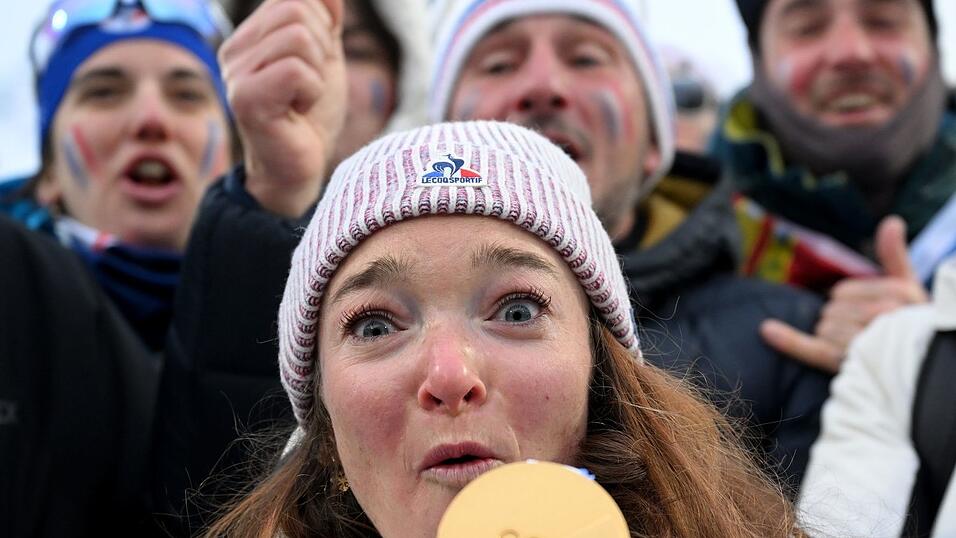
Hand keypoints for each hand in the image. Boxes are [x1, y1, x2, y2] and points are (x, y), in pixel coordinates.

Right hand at [219, 0, 345, 217]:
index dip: (323, 27)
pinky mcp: (245, 98)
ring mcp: (236, 73)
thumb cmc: (311, 116)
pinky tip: (298, 110)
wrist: (302, 167)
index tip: (315, 64)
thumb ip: (325, 20)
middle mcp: (235, 50)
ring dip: (316, 73)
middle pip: (296, 10)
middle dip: (322, 48)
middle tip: (309, 85)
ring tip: (302, 98)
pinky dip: (311, 91)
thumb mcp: (325, 58)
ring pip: (298, 38)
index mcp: (251, 36)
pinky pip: (296, 70)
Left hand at [761, 215, 928, 372]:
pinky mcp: (848, 364)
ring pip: (824, 329)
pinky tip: (767, 330)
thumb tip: (891, 221)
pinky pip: (814, 349)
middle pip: (831, 311)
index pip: (842, 292)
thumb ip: (895, 256)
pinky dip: (789, 341)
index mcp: (897, 294)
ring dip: (832, 338)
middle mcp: (884, 316)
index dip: (848, 303)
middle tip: (864, 337)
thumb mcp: (908, 289)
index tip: (868, 317)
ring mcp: (867, 343)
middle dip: (840, 321)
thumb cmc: (908, 326)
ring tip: (859, 350)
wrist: (918, 368)